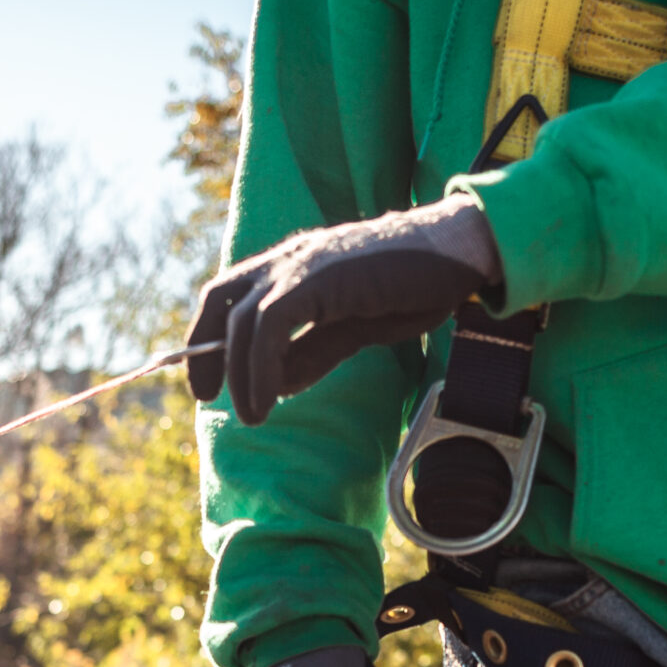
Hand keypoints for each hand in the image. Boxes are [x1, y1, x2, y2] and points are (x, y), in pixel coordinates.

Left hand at [189, 194, 502, 424]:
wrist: (458, 252)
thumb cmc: (415, 285)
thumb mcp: (354, 327)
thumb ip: (314, 351)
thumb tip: (279, 385)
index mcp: (292, 263)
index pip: (228, 295)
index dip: (208, 338)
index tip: (211, 382)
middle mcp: (288, 257)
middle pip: (222, 303)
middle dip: (208, 356)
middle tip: (215, 400)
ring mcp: (301, 263)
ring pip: (245, 321)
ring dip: (242, 374)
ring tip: (253, 414)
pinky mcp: (319, 276)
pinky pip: (271, 325)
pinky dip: (262, 366)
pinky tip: (270, 398)